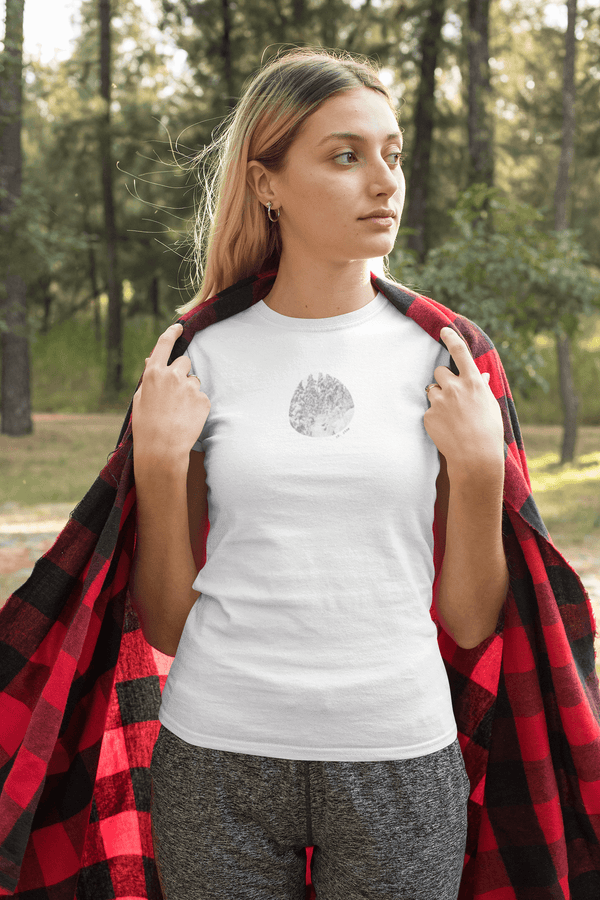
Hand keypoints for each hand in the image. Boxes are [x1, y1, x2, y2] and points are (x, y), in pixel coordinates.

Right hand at [132, 323, 210, 464]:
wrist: (162, 449)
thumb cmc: (146, 426)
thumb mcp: (140, 399)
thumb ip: (148, 377)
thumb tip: (151, 359)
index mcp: (153, 373)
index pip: (164, 344)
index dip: (172, 333)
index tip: (179, 327)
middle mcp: (172, 375)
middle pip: (185, 362)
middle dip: (182, 373)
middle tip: (176, 393)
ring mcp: (190, 387)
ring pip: (195, 380)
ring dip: (190, 391)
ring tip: (179, 411)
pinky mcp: (203, 400)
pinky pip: (202, 397)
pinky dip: (197, 406)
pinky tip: (187, 418)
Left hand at [424, 327, 503, 478]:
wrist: (476, 457)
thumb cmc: (489, 432)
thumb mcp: (490, 406)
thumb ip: (483, 388)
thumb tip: (483, 376)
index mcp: (474, 382)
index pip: (460, 352)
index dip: (450, 338)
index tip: (443, 330)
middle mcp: (455, 388)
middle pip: (439, 371)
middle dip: (443, 380)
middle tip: (451, 396)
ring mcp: (440, 401)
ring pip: (432, 390)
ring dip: (438, 398)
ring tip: (451, 416)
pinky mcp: (428, 415)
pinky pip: (428, 410)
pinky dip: (435, 417)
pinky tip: (446, 429)